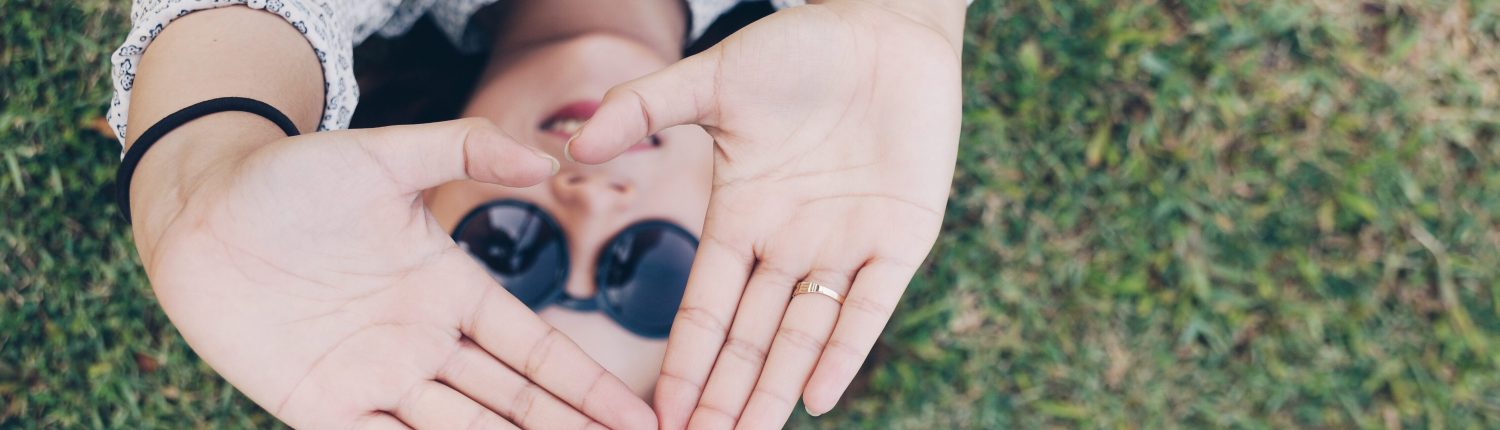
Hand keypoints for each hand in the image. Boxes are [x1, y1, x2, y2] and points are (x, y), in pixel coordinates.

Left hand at [130, 117, 655, 429]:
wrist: (199, 210)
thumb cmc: (291, 178)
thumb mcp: (386, 156)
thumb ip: (467, 150)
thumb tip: (548, 156)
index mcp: (450, 288)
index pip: (535, 348)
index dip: (586, 385)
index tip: (638, 416)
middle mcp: (423, 342)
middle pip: (513, 401)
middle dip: (568, 429)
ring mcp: (375, 378)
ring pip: (465, 428)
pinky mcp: (320, 404)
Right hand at [566, 0, 964, 426]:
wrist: (885, 25)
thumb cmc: (801, 46)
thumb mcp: (715, 79)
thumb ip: (646, 107)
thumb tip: (575, 141)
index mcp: (741, 216)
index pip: (706, 308)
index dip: (685, 360)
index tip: (660, 413)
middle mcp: (789, 243)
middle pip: (749, 339)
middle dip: (723, 396)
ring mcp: (845, 244)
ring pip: (803, 336)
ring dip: (774, 390)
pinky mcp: (901, 237)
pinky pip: (869, 307)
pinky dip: (846, 352)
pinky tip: (818, 399)